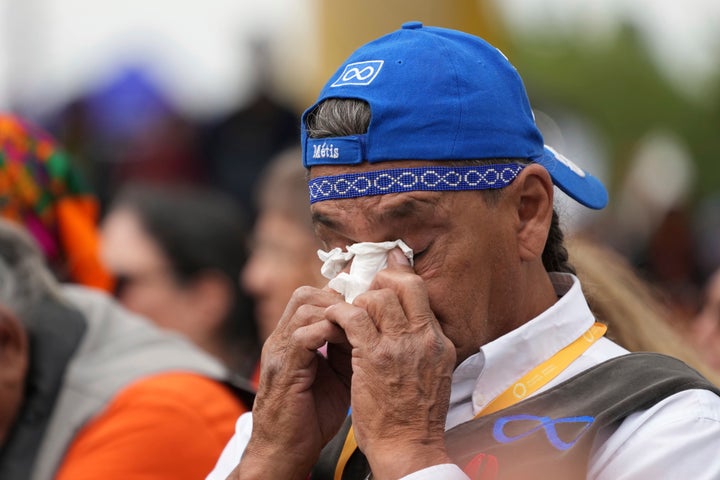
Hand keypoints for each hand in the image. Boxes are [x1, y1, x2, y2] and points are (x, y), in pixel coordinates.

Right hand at [235, 286, 350, 478]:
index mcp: (292, 339)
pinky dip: (329, 333)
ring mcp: (279, 351)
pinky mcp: (283, 369)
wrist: (283, 453)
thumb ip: (347, 351)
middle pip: (306, 295)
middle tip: (364, 317)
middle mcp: (282, 339)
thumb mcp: (335, 376)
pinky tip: (350, 343)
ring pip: (305, 308)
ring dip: (337, 314)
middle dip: (339, 301)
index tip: (366, 306)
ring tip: (359, 330)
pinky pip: (303, 335)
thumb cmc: (310, 418)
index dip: (341, 298)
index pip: (313, 298)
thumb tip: (372, 330)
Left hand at [324, 248, 456, 478]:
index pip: (422, 293)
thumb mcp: (434, 375)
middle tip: (362, 289)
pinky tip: (332, 319)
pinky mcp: (374, 357)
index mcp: (440, 342)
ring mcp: (400, 346)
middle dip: (380, 280)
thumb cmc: (415, 418)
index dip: (400, 277)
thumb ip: (424, 347)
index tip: (387, 271)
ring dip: (356, 300)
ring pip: (377, 297)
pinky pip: (353, 317)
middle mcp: (424, 338)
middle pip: (404, 285)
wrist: (409, 449)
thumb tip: (413, 326)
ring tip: (345, 312)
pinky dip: (338, 312)